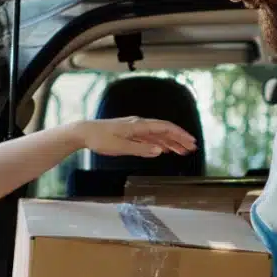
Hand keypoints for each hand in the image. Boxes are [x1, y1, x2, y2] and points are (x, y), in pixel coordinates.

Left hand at [73, 117, 196, 158]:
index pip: (164, 128)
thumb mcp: (120, 147)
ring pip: (158, 135)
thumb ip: (140, 149)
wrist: (84, 132)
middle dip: (179, 139)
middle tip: (192, 148)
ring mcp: (135, 129)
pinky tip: (165, 150)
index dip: (179, 135)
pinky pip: (150, 138)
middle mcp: (139, 125)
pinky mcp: (131, 134)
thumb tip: (159, 151)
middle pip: (164, 131)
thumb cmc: (100, 139)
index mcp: (138, 126)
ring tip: (183, 151)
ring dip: (171, 143)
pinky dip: (160, 144)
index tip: (191, 142)